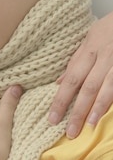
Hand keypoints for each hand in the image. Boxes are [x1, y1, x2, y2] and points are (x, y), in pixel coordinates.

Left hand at [48, 12, 112, 137]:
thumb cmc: (111, 27)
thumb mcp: (90, 38)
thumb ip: (76, 61)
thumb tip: (59, 82)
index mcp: (90, 50)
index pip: (72, 79)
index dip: (61, 100)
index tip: (53, 118)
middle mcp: (105, 57)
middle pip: (88, 87)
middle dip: (77, 111)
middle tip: (69, 131)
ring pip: (107, 88)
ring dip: (97, 108)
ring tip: (89, 126)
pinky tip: (108, 114)